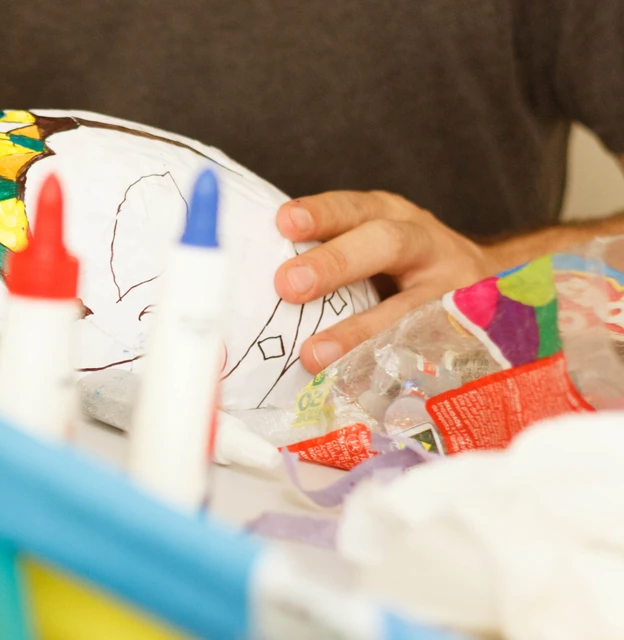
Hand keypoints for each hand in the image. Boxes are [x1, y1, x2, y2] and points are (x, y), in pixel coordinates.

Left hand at [274, 191, 500, 373]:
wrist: (497, 293)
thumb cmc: (407, 271)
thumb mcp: (375, 246)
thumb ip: (329, 256)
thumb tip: (249, 281)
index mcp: (393, 217)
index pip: (355, 209)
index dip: (322, 213)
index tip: (284, 221)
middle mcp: (426, 245)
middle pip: (386, 244)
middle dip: (335, 262)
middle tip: (288, 285)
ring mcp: (453, 289)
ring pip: (411, 303)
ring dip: (359, 330)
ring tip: (314, 355)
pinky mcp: (466, 334)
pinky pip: (428, 353)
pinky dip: (392, 370)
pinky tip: (357, 387)